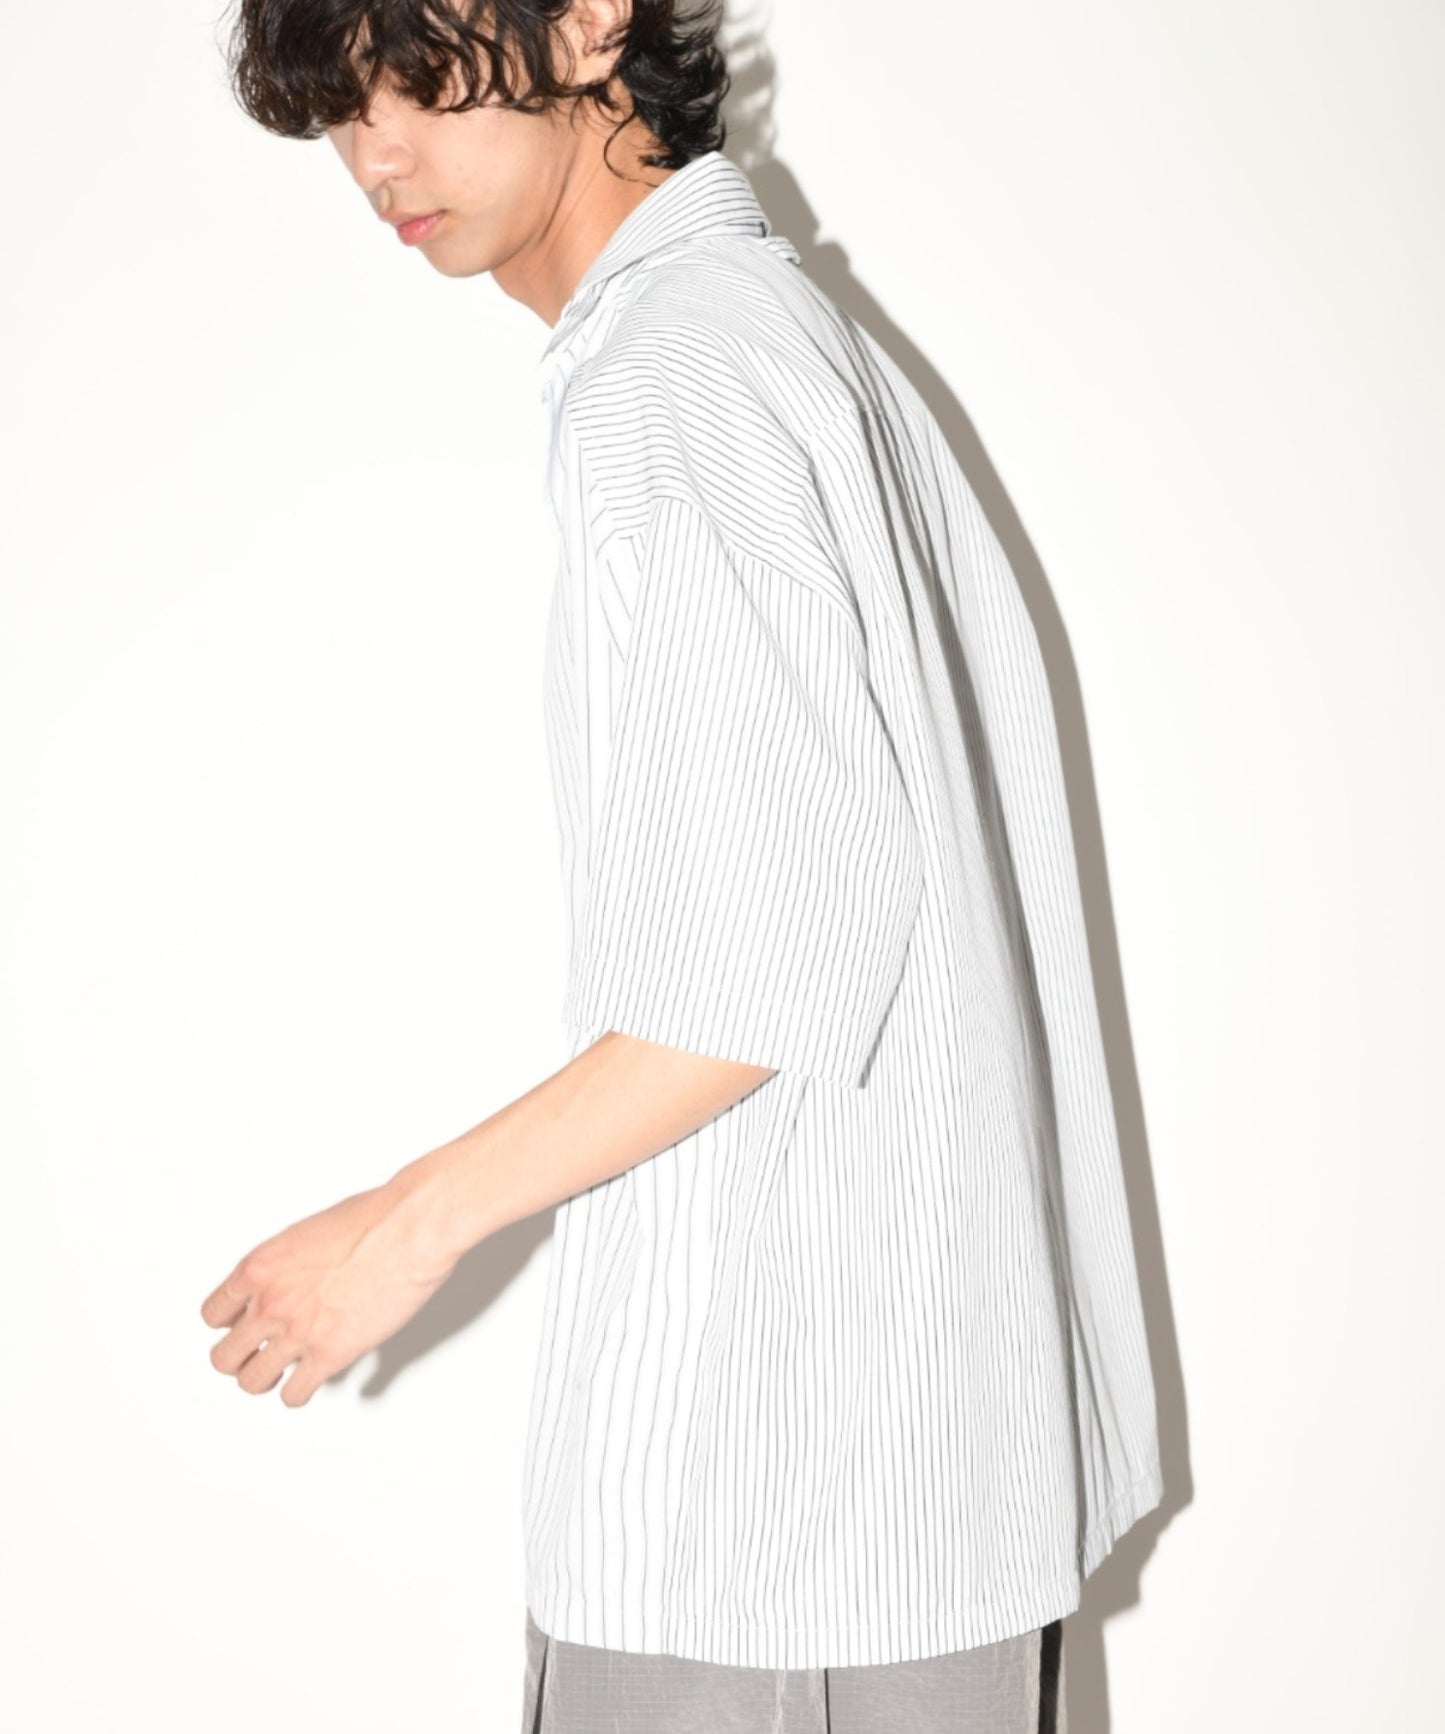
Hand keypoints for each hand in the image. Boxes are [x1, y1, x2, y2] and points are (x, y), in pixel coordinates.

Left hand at [199, 1177, 457, 1406]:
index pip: (214, 1314)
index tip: (242, 1325)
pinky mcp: (330, 1355)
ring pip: (251, 1381)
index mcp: (260, 1268)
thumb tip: (290, 1280)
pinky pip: (294, 1394)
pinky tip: (311, 1380)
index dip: (228, 1323)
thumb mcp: (309, 1231)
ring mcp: (297, 1332)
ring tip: (281, 1371)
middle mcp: (270, 1303)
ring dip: (265, 1378)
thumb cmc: (373, 1220)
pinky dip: (300, 1392)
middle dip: (240, 1358)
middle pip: (223, 1357)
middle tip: (256, 1354)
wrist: (410, 1229)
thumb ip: (287, 1264)